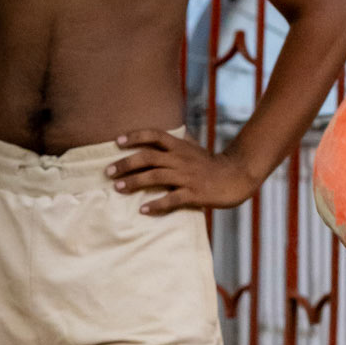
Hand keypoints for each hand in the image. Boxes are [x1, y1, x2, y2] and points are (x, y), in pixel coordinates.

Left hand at [106, 130, 258, 213]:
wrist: (237, 177)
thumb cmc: (214, 164)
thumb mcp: (195, 149)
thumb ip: (178, 145)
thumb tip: (162, 139)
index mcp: (181, 147)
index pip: (154, 135)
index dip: (135, 136)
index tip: (117, 142)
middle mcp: (181, 159)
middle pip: (148, 157)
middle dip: (125, 164)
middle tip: (108, 172)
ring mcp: (187, 177)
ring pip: (155, 177)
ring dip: (134, 182)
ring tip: (118, 189)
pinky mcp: (195, 194)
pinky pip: (172, 199)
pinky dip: (156, 204)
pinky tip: (143, 209)